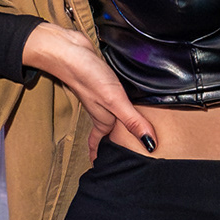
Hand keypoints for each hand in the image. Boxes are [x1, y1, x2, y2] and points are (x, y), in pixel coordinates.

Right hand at [20, 21, 156, 155]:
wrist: (69, 50)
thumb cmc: (87, 77)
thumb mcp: (114, 102)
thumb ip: (132, 121)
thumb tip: (149, 144)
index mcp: (103, 120)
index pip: (100, 144)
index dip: (100, 157)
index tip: (101, 169)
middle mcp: (101, 110)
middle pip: (106, 132)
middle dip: (110, 144)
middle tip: (116, 156)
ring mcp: (101, 96)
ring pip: (109, 116)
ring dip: (114, 125)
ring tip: (122, 133)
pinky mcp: (102, 81)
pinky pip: (111, 99)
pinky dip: (116, 105)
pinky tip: (122, 100)